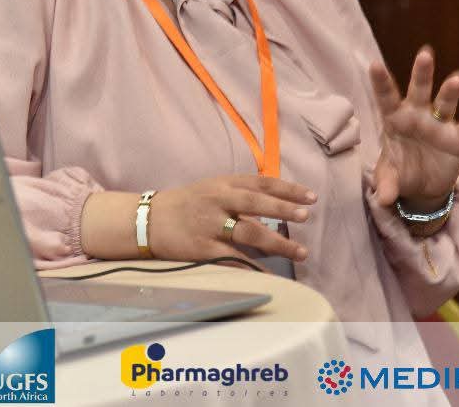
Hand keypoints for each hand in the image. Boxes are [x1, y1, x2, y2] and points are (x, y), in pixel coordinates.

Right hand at [148, 175, 314, 262]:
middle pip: (257, 203)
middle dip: (284, 209)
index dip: (287, 189)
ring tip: (300, 252)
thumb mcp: (211, 190)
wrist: (148, 220)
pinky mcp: (203, 249)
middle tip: (306, 216)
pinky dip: (255, 268)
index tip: (311, 196)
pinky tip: (271, 274)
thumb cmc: (185, 205)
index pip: (261, 182)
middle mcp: (218, 201)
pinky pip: (234, 259)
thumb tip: (276, 208)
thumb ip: (240, 196)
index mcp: (223, 184)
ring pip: (250, 233)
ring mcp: (210, 225)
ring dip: (278, 243)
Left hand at [369, 46, 458, 210]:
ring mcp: (439, 125)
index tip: (374, 64)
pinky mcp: (458, 139)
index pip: (387, 99)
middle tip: (425, 54)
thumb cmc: (400, 173)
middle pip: (418, 92)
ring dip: (451, 92)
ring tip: (457, 78)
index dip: (381, 83)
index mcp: (395, 120)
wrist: (422, 187)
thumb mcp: (390, 179)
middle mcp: (417, 116)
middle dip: (422, 74)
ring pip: (445, 104)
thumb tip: (383, 199)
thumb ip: (386, 185)